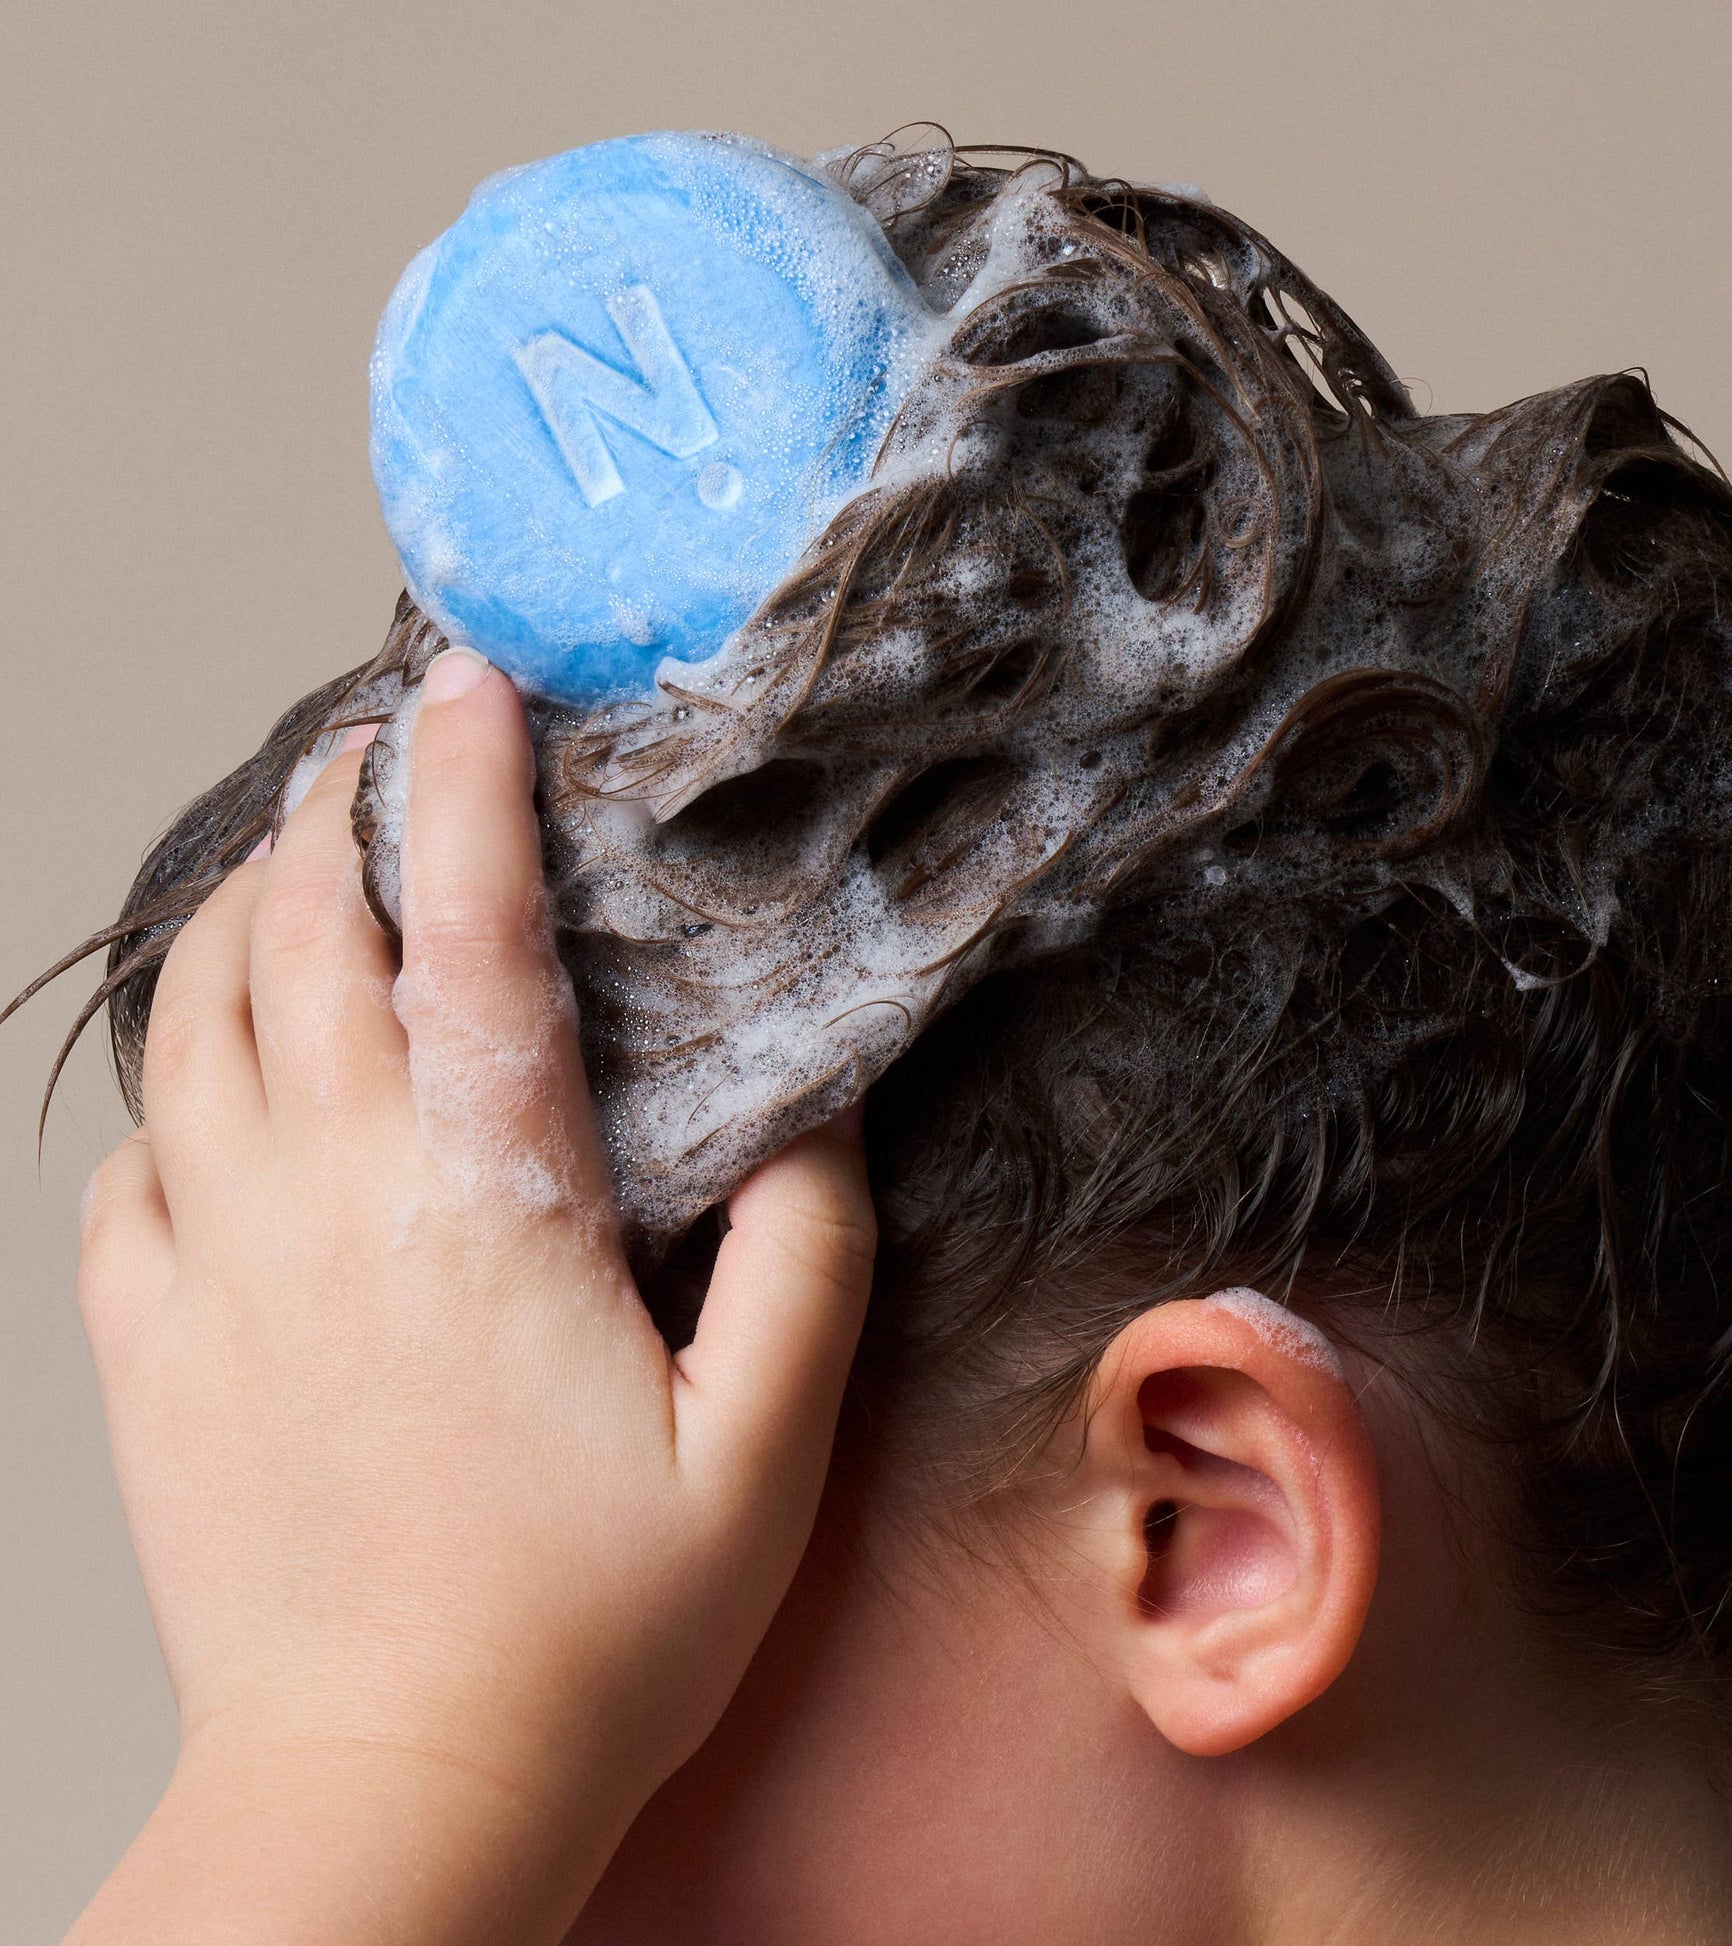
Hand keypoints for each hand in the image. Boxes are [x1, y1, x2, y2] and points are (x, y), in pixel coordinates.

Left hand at [69, 648, 876, 1944]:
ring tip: (290, 866)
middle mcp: (329, 1202)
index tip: (472, 682)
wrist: (388, 1793)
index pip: (470, 936)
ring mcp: (215, 1267)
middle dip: (327, 808)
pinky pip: (126, 1161)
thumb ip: (804, 1259)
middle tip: (373, 741)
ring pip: (187, 1021)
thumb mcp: (762, 1451)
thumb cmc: (590, 1632)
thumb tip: (808, 1112)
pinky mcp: (145, 1345)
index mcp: (487, 1207)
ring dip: (234, 913)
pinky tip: (219, 1081)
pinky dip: (167, 1082)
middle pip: (292, 937)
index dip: (468, 786)